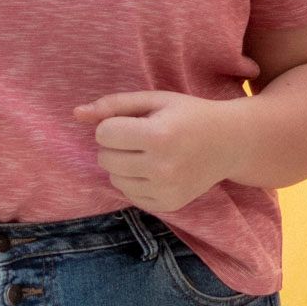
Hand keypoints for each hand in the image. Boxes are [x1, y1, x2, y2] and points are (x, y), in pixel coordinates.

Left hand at [74, 90, 243, 213]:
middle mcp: (162, 167)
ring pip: (114, 180)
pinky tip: (155, 170)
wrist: (230, 142)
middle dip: (115, 145)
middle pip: (105, 159)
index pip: (103, 134)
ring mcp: (166, 190)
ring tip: (147, 153)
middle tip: (140, 137)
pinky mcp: (168, 205)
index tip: (135, 121)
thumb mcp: (155, 100)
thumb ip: (114, 105)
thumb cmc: (189, 115)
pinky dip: (135, 182)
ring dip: (123, 165)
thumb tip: (76, 113)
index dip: (113, 124)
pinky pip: (130, 196)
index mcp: (158, 135)